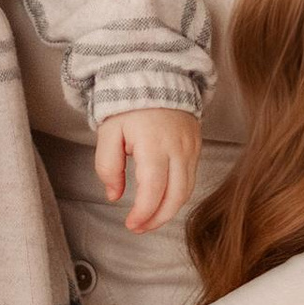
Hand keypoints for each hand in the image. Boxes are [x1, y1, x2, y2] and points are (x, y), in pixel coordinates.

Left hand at [95, 104, 199, 233]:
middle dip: (158, 219)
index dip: (143, 213)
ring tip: (149, 219)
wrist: (156, 76)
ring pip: (186, 191)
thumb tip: (114, 195)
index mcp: (154, 145)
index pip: (153, 190)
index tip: (131, 224)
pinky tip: (162, 200)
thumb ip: (107, 165)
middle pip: (176, 197)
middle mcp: (178, 149)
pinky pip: (191, 179)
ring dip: (169, 211)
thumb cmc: (130, 104)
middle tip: (139, 227)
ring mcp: (191, 148)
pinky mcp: (196, 147)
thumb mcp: (109, 132)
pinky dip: (177, 195)